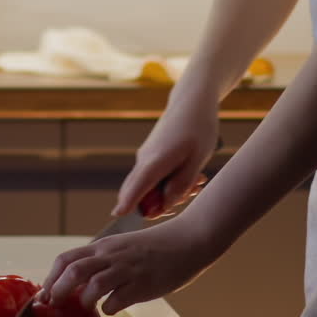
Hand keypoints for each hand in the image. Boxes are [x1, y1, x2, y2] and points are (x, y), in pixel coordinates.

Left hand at [40, 213, 212, 315]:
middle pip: (73, 271)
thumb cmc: (156, 247)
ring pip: (92, 285)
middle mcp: (112, 255)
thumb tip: (80, 284)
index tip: (45, 295)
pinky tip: (113, 308)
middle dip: (57, 291)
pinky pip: (116, 301)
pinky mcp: (142, 284)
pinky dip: (109, 309)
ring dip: (83, 301)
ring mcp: (127, 269)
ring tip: (87, 308)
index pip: (66, 259)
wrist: (188, 240)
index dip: (50, 278)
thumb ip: (103, 262)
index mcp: (105, 246)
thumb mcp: (123, 247)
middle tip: (54, 306)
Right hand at [112, 87, 218, 216]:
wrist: (193, 100)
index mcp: (154, 162)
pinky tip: (192, 174)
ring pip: (150, 188)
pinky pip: (154, 178)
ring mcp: (145, 158)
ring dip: (171, 191)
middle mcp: (143, 161)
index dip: (127, 206)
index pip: (133, 190)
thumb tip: (164, 205)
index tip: (118, 216)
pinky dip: (170, 181)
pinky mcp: (150, 156)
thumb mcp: (198, 160)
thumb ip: (181, 185)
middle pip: (140, 196)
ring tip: (199, 180)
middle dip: (164, 204)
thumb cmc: (199, 128)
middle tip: (193, 191)